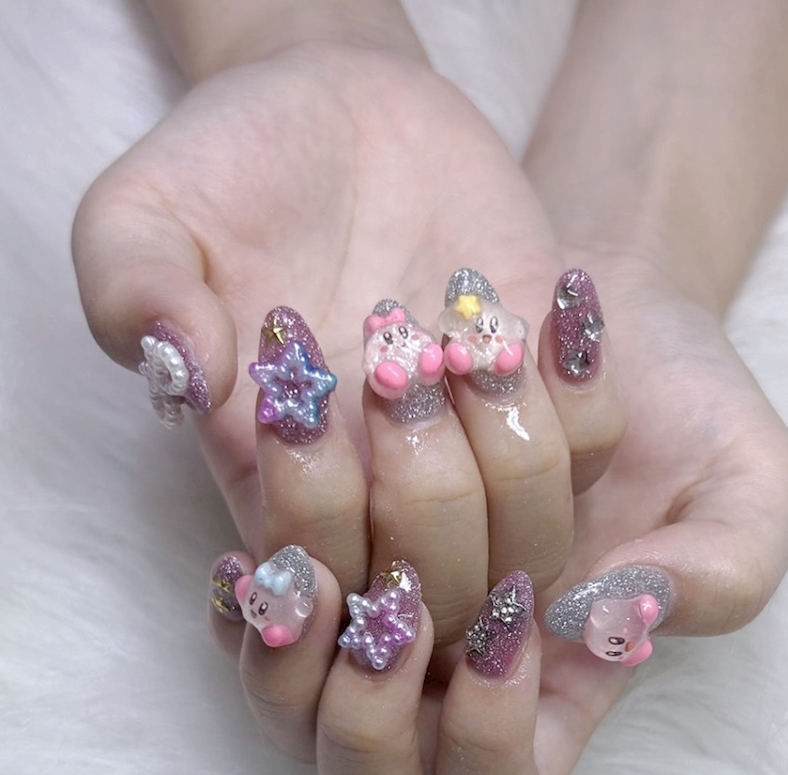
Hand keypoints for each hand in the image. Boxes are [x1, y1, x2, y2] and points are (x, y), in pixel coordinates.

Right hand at [73, 41, 624, 641]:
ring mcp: (472, 449)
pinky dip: (574, 393)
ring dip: (507, 444)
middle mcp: (381, 488)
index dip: (317, 521)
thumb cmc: (231, 167)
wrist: (335, 109)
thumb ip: (133, 292)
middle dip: (426, 487)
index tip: (298, 400)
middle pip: (438, 590)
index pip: (316, 580)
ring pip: (530, 539)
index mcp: (274, 479)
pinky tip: (528, 311)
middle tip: (388, 356)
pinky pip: (592, 449)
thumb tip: (181, 370)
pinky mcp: (544, 391)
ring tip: (460, 335)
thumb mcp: (143, 213)